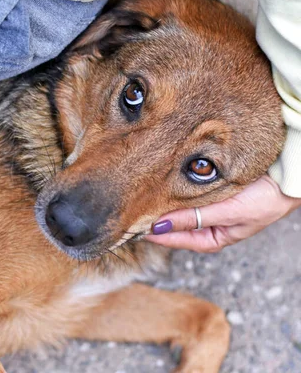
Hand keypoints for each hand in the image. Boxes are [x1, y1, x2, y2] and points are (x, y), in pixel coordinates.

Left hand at [145, 175, 300, 252]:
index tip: (132, 226)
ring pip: (177, 207)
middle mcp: (207, 225)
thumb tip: (158, 226)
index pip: (175, 240)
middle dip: (153, 216)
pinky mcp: (207, 190)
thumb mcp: (228, 211)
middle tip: (128, 208)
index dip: (154, 234)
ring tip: (139, 194)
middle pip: (173, 224)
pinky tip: (158, 181)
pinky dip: (172, 188)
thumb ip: (193, 218)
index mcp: (213, 238)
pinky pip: (185, 192)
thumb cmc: (267, 198)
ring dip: (161, 201)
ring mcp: (207, 207)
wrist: (289, 174)